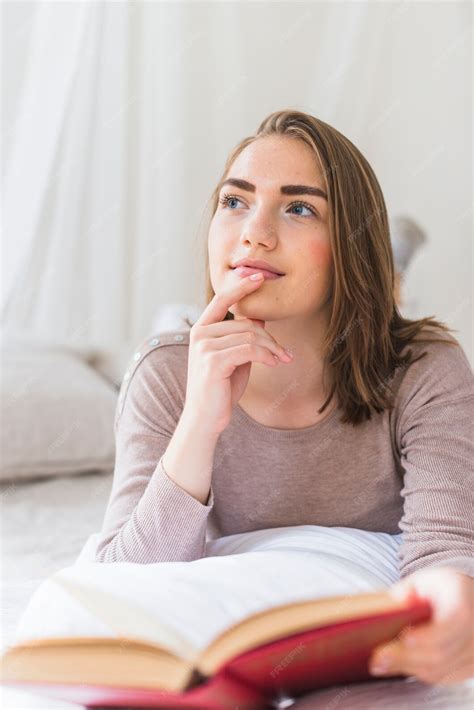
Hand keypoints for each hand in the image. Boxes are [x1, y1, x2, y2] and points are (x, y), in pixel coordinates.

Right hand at [184, 269, 292, 434]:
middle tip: (285, 353)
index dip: (241, 286)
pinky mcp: (213, 361)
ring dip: (272, 348)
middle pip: (246, 323)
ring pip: (250, 335)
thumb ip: (243, 336)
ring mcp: (204, 346)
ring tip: (283, 360)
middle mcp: (200, 334)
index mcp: (202, 329)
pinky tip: (274, 363)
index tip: (260, 276)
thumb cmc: (221, 388)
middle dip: (270, 338)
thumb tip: (259, 317)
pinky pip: (249, 349)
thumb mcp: (235, 358)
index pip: (222, 299)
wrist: (206, 418)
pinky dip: (266, 355)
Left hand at [369, 566, 473, 684]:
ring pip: (440, 669)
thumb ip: (408, 588)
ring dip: (407, 668)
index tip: (404, 638)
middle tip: (377, 658)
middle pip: (440, 652)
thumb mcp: (425, 581)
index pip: (449, 625)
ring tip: (379, 664)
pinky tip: (397, 666)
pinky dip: (418, 672)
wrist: (466, 601)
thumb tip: (399, 599)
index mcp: (462, 607)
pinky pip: (442, 676)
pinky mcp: (468, 668)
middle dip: (405, 657)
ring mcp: (472, 654)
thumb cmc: (442, 590)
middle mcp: (473, 634)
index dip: (427, 635)